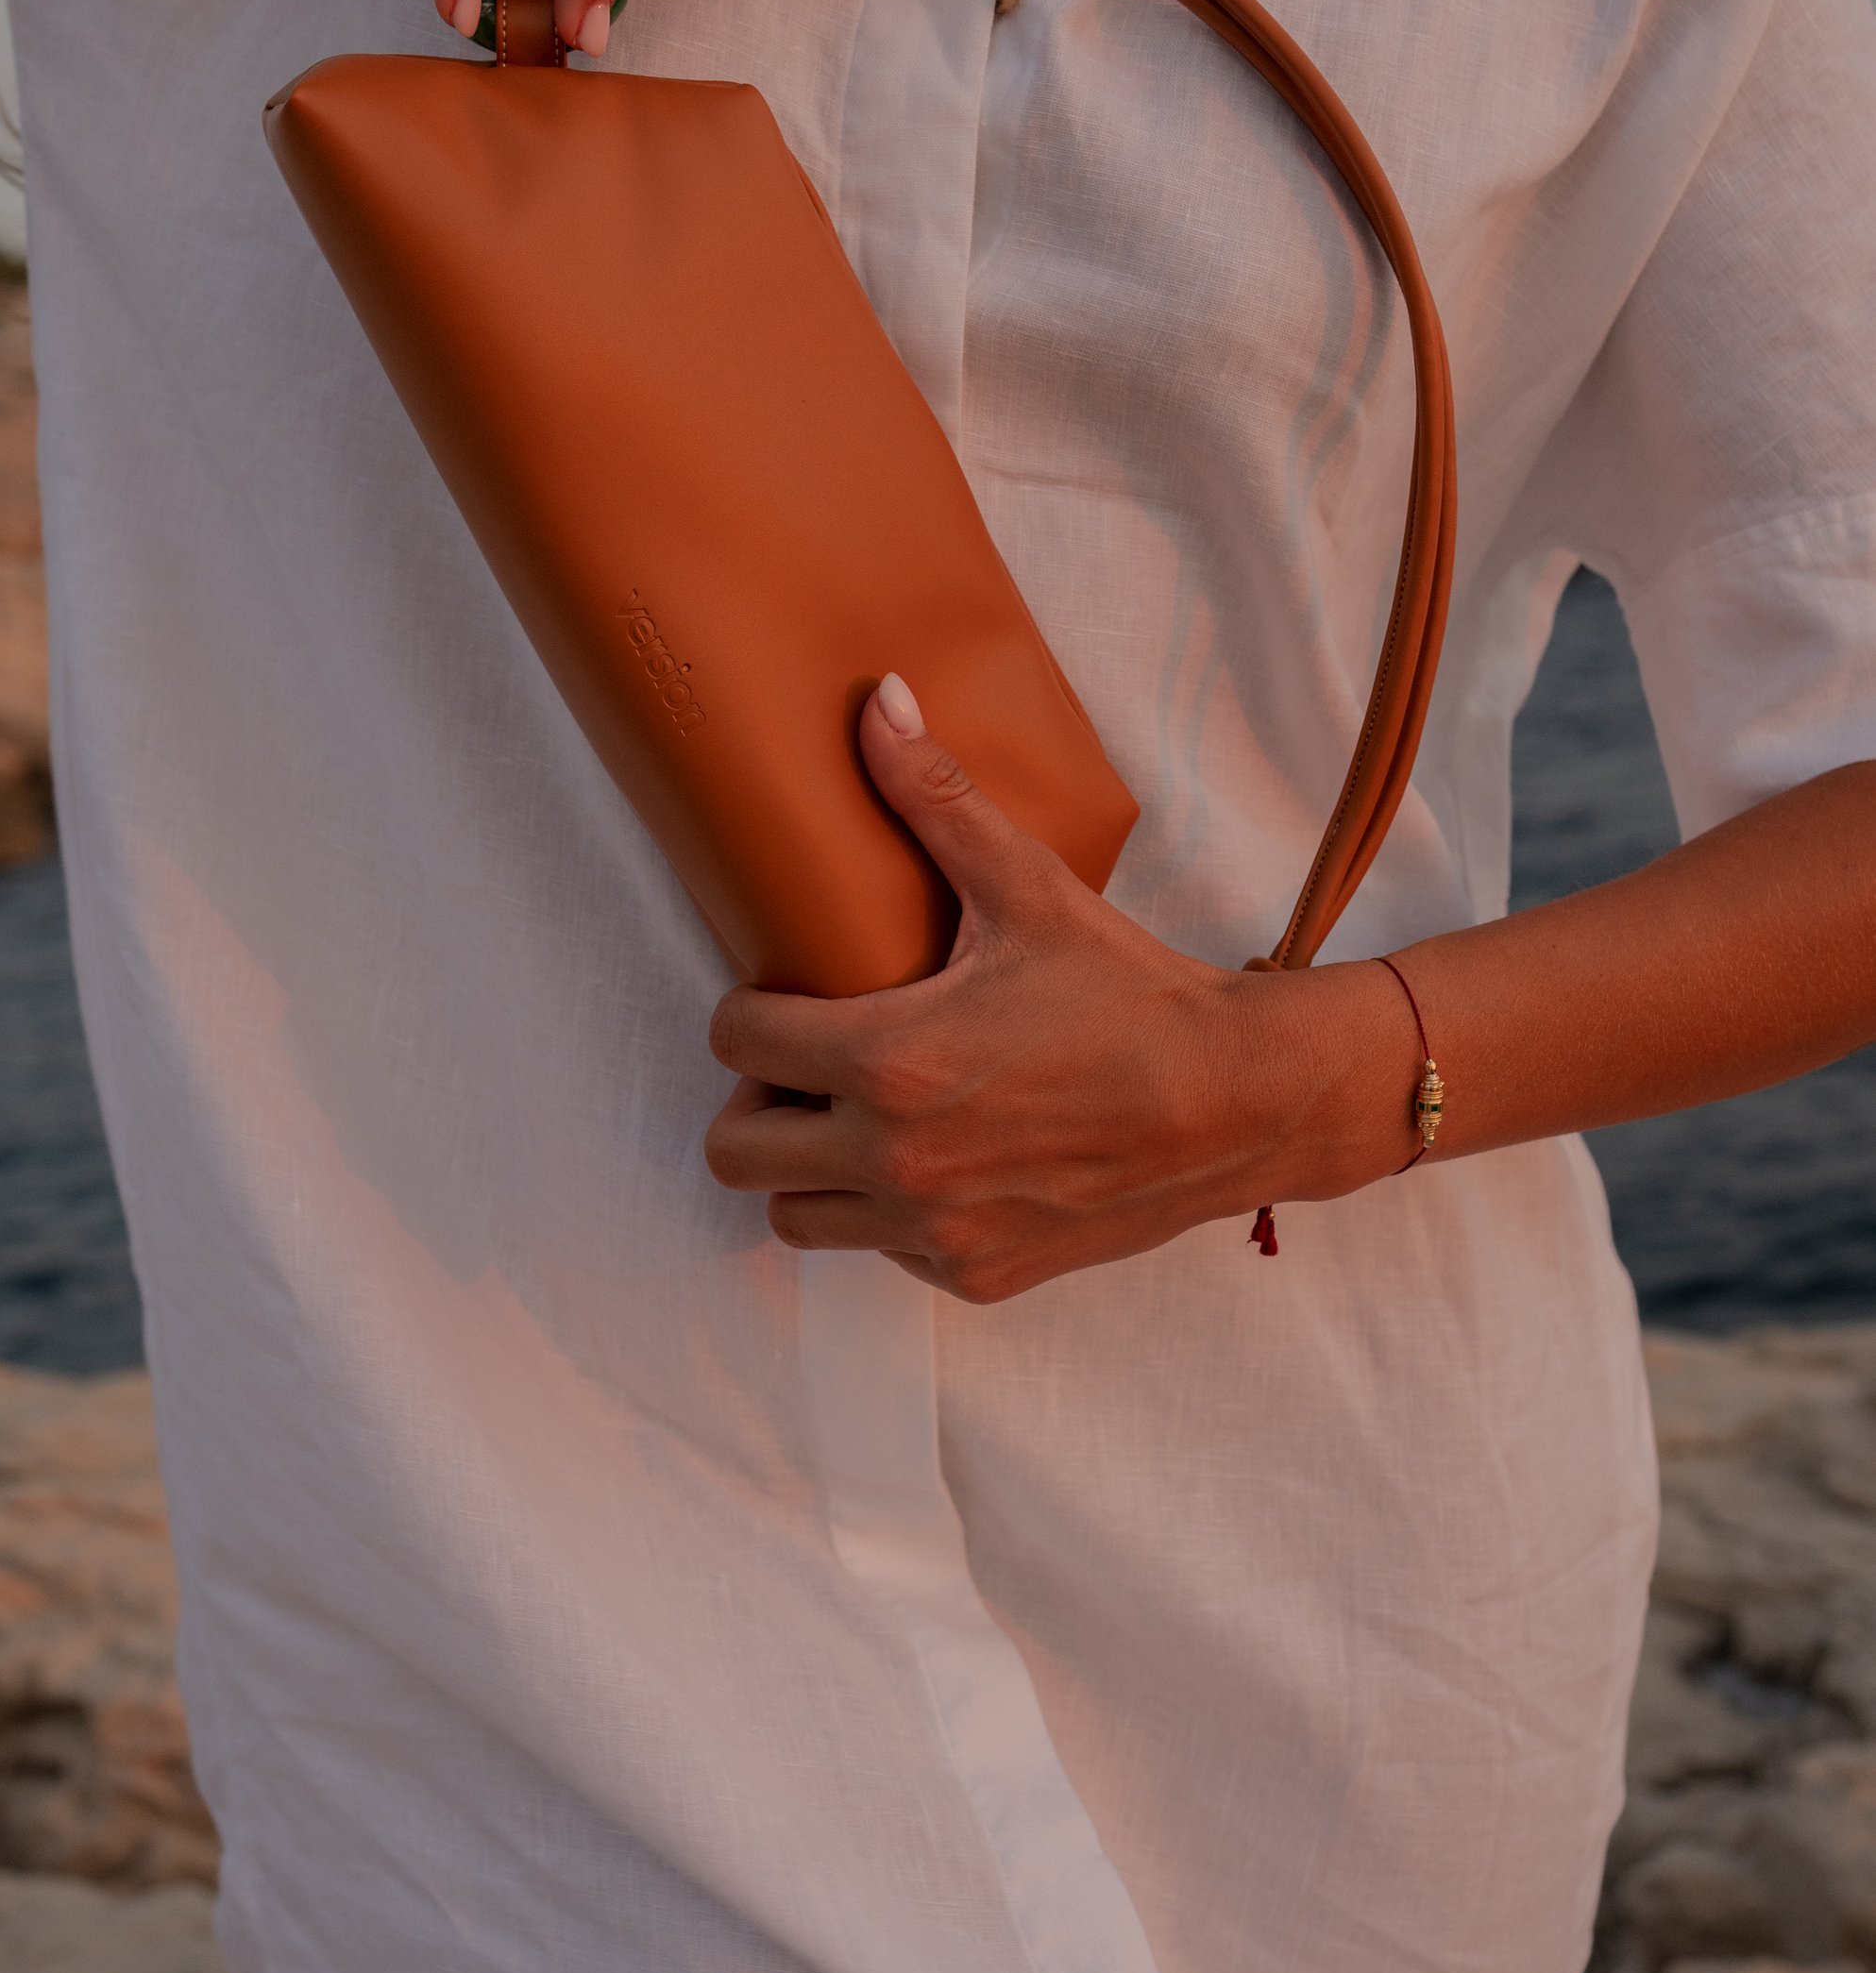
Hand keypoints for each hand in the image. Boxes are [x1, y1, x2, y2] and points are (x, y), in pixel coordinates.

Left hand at [704, 676, 1410, 1301]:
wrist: (1238, 1102)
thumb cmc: (1130, 993)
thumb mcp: (1028, 889)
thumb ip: (936, 799)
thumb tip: (876, 699)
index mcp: (888, 1059)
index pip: (735, 1044)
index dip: (747, 1012)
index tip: (782, 998)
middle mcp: (895, 1158)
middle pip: (734, 1153)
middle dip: (756, 1104)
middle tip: (807, 1066)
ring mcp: (932, 1228)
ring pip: (793, 1218)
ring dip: (809, 1171)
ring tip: (860, 1117)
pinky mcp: (974, 1273)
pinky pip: (882, 1251)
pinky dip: (890, 1214)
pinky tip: (939, 1160)